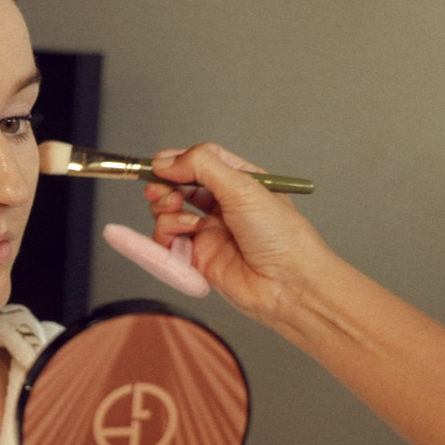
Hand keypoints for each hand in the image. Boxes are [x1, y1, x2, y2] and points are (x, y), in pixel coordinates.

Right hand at [144, 141, 329, 326]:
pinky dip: (167, 233)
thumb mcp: (244, 187)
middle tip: (159, 188)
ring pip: (168, 212)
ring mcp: (208, 231)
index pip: (201, 161)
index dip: (177, 160)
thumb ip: (202, 166)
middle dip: (164, 184)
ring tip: (178, 212)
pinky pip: (168, 240)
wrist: (287, 285)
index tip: (157, 163)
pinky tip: (186, 233)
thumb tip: (167, 161)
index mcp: (239, 182)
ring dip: (166, 209)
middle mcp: (222, 205)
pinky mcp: (197, 256)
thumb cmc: (283, 238)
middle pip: (179, 185)